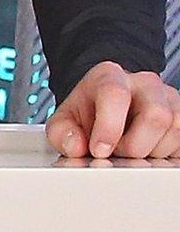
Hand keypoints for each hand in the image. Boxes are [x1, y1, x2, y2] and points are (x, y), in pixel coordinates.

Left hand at [46, 62, 179, 159]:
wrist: (106, 106)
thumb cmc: (89, 112)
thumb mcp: (65, 120)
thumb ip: (61, 133)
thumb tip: (75, 146)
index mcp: (110, 76)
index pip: (116, 94)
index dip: (109, 127)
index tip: (99, 150)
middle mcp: (145, 83)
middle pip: (156, 116)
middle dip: (134, 146)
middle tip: (117, 152)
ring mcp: (169, 99)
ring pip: (174, 131)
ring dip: (151, 152)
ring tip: (130, 149)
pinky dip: (166, 155)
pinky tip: (147, 150)